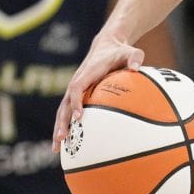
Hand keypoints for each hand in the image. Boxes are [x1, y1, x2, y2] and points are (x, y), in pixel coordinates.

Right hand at [51, 33, 145, 147]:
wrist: (107, 45)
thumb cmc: (120, 51)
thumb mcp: (131, 51)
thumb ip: (134, 58)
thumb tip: (136, 67)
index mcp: (88, 72)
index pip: (77, 87)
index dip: (76, 102)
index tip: (78, 117)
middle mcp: (77, 81)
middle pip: (64, 103)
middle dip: (62, 121)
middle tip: (62, 138)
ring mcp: (75, 89)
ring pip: (62, 110)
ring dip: (59, 127)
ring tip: (57, 147)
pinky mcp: (76, 95)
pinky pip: (68, 111)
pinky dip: (66, 126)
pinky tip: (67, 143)